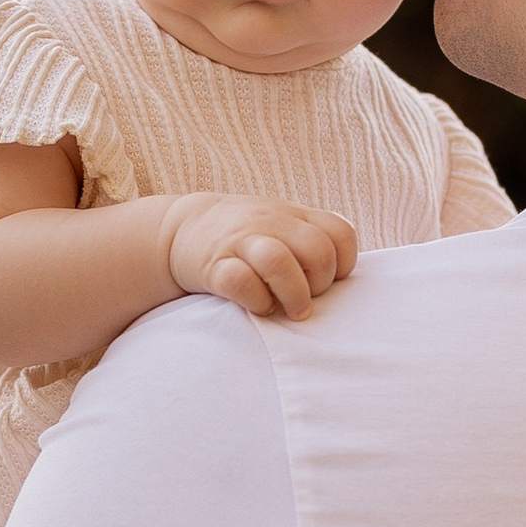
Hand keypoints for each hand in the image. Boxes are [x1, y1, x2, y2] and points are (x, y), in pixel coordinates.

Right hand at [166, 194, 359, 322]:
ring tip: (292, 311)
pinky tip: (258, 307)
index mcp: (294, 216)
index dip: (343, 264)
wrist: (180, 228)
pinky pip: (239, 281)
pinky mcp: (213, 265)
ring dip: (293, 294)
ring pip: (279, 261)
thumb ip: (311, 244)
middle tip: (308, 300)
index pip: (340, 233)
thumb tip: (345, 286)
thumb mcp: (281, 226)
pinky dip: (256, 300)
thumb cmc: (245, 237)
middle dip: (320, 284)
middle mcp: (271, 223)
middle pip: (316, 250)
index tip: (327, 281)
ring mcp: (241, 242)